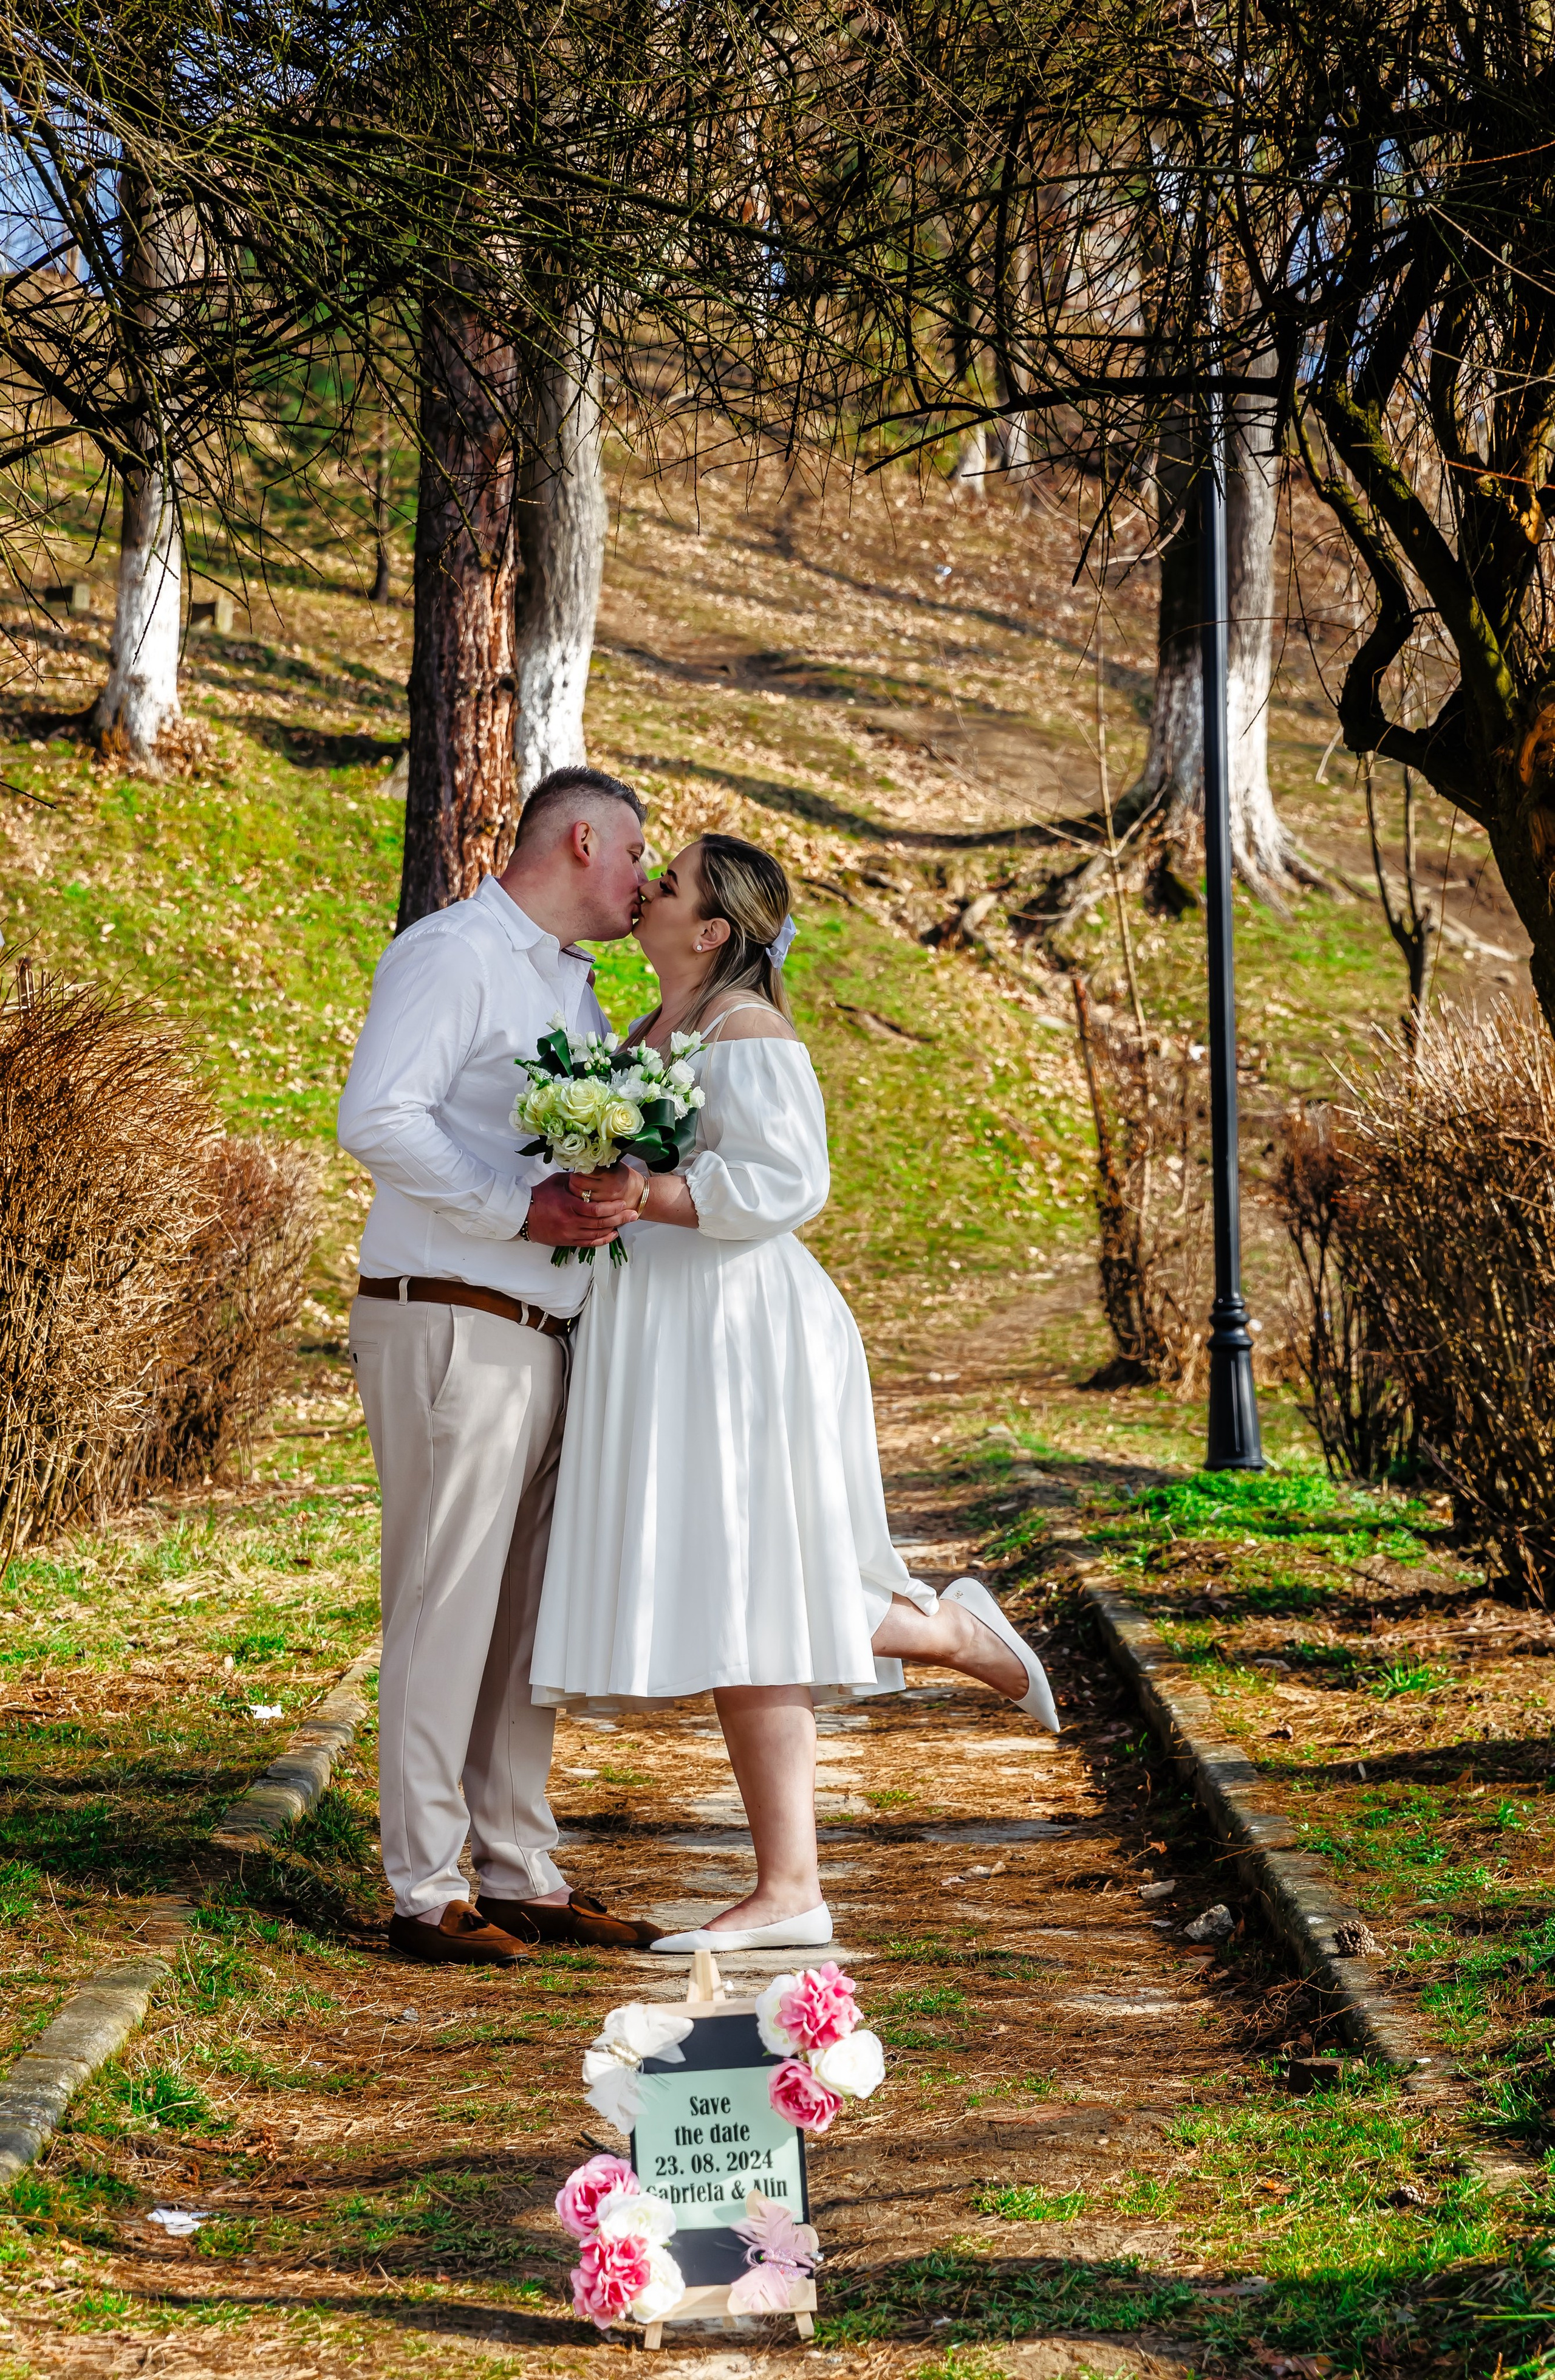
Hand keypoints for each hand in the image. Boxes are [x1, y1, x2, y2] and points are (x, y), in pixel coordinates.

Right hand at [523, 1169, 639, 1247]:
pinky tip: (612, 1235)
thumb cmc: (540, 1195)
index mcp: (568, 1206)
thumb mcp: (558, 1182)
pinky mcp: (567, 1241)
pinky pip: (588, 1244)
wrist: (522, 1215)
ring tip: (626, 1222)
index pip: (595, 1210)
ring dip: (613, 1229)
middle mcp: (570, 1222)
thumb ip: (577, 1180)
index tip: (623, 1203)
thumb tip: (593, 1173)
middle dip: (619, 1219)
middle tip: (633, 1215)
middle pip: (600, 1223)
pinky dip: (602, 1240)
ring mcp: (569, 1234)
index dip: (611, 1208)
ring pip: (596, 1235)